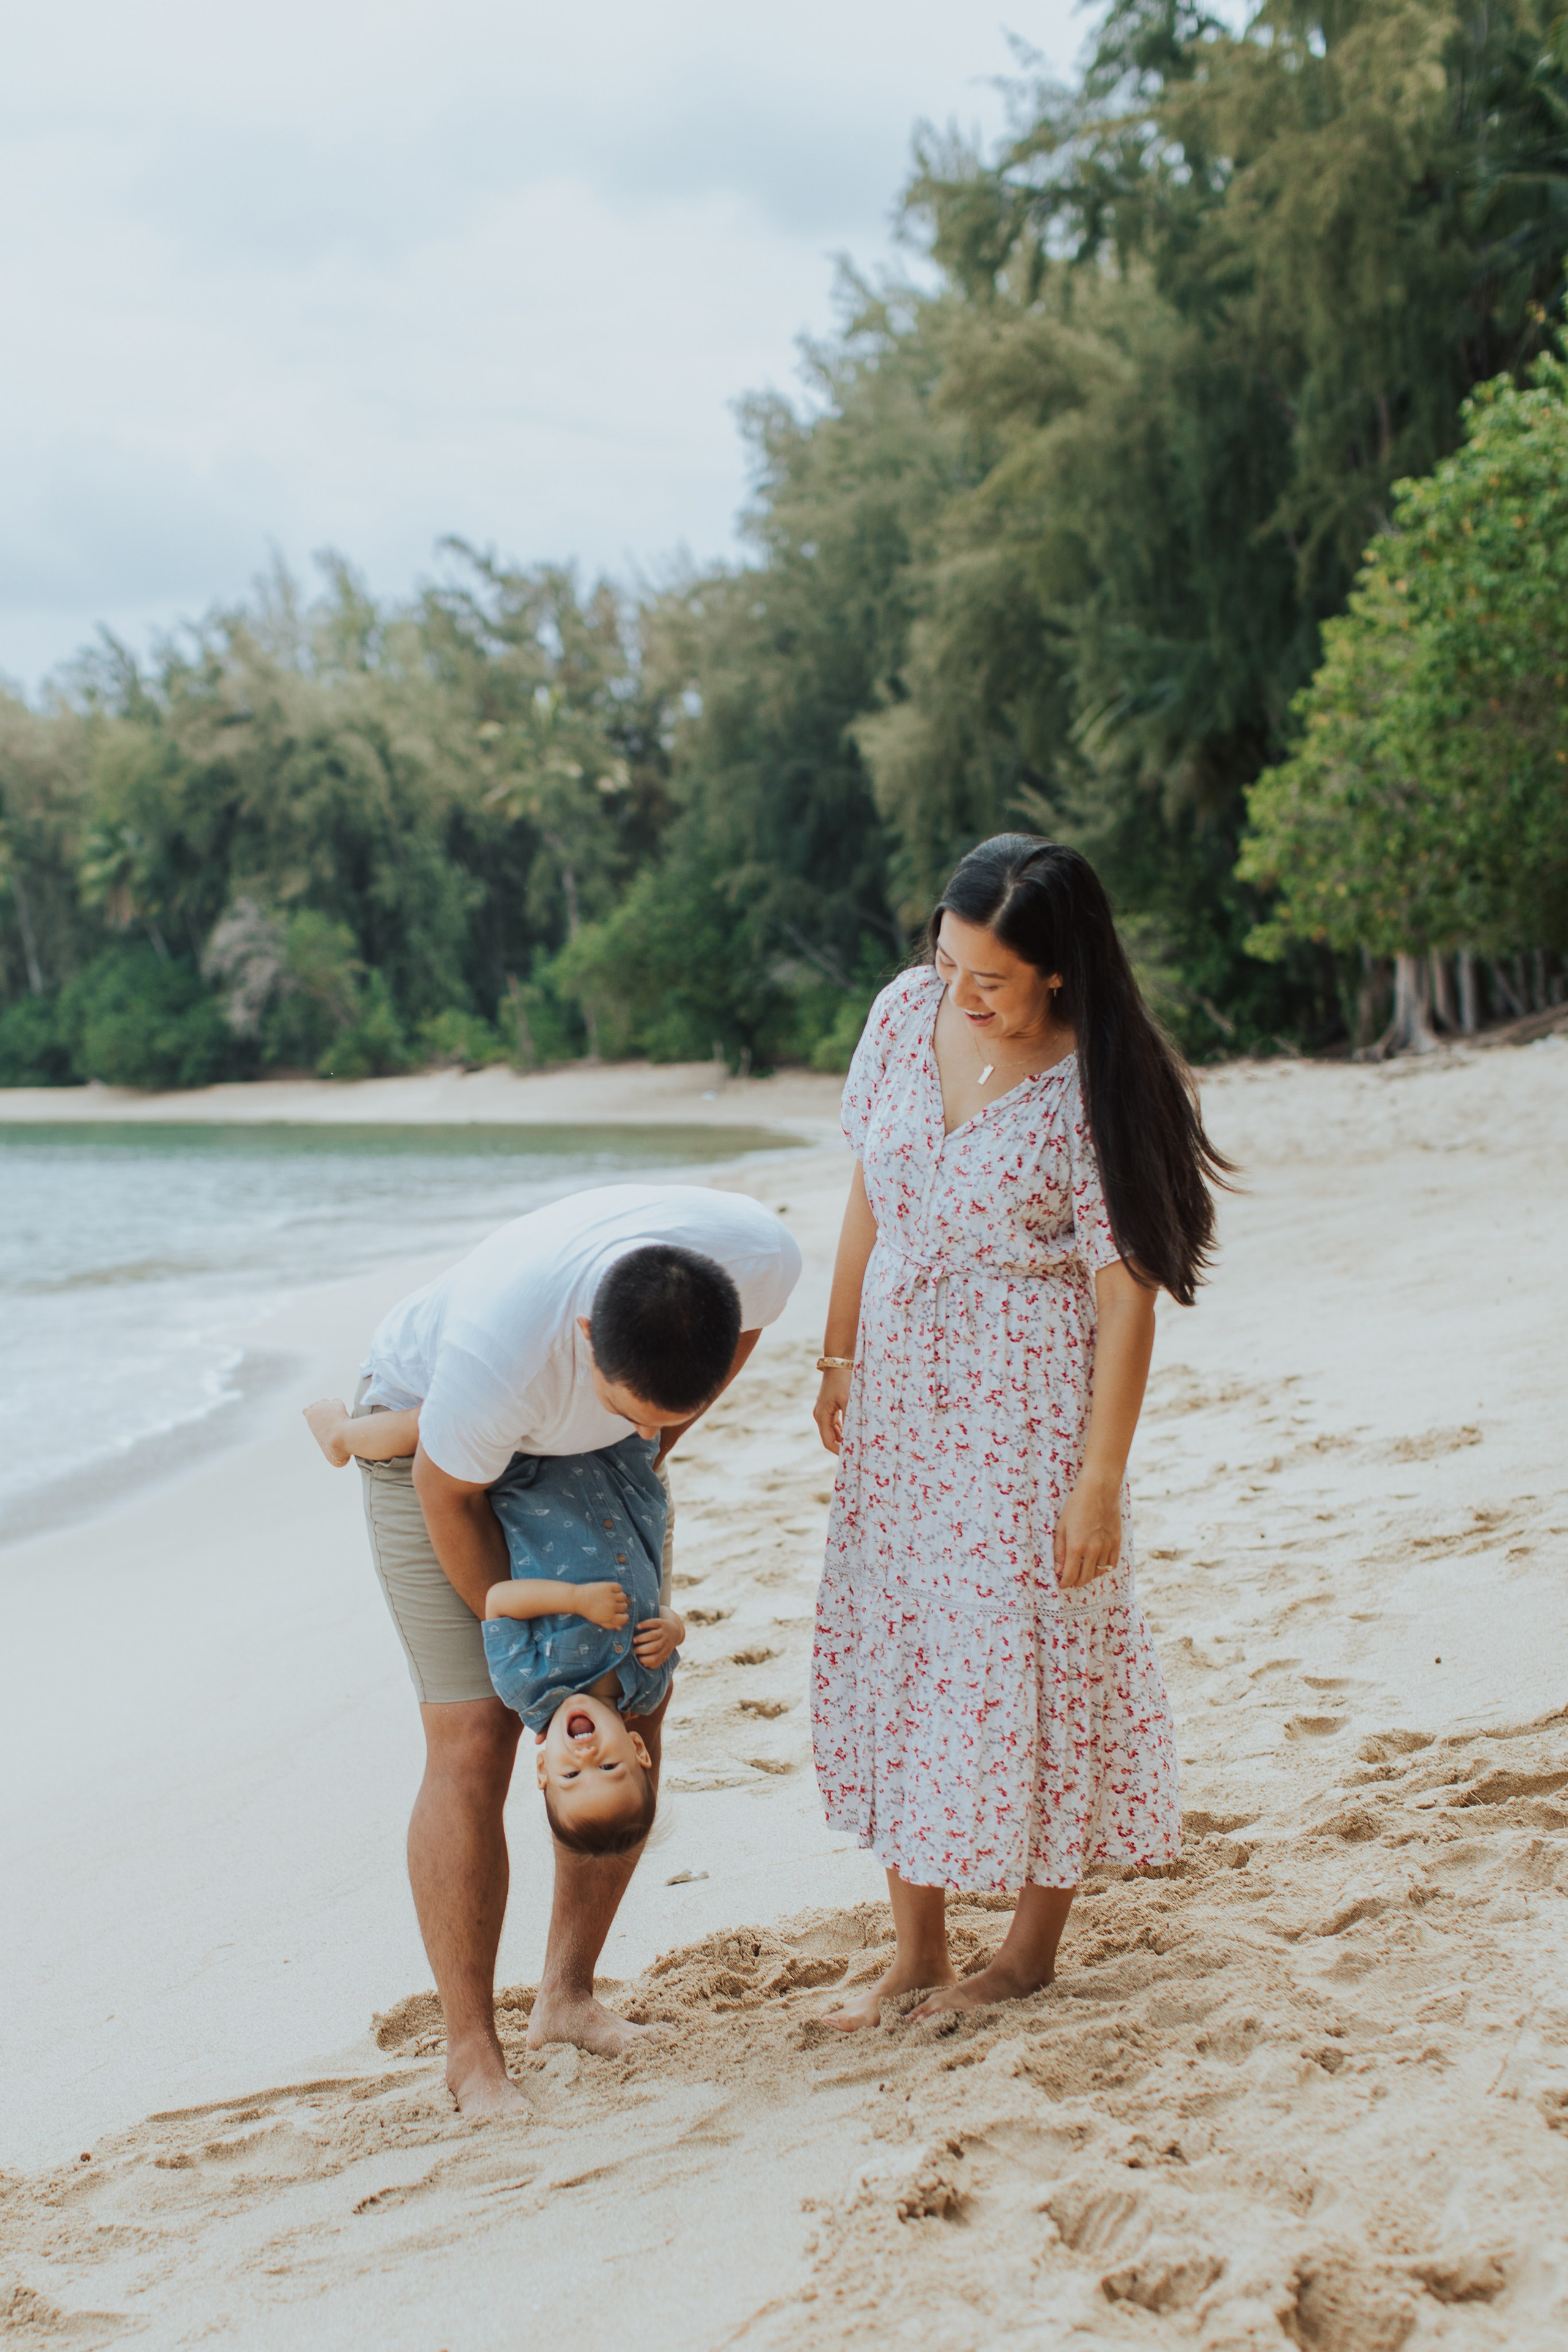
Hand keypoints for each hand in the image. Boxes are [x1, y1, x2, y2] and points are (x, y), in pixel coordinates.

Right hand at [303, 1398, 351, 1466]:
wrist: (342, 1437)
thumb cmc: (335, 1448)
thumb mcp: (331, 1455)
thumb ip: (332, 1454)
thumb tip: (338, 1460)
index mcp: (310, 1418)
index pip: (306, 1411)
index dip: (311, 1413)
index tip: (318, 1419)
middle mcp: (317, 1409)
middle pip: (317, 1404)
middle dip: (321, 1409)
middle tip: (329, 1417)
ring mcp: (327, 1405)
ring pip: (327, 1401)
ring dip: (330, 1406)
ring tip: (336, 1415)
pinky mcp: (338, 1403)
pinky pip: (338, 1402)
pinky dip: (341, 1407)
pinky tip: (344, 1414)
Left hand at [572, 1581, 630, 1631]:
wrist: (577, 1599)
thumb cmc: (587, 1611)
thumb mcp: (598, 1621)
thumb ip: (610, 1625)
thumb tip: (620, 1627)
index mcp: (610, 1617)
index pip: (625, 1618)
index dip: (623, 1616)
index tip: (619, 1613)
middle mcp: (611, 1607)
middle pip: (624, 1607)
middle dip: (620, 1606)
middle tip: (612, 1604)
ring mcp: (610, 1596)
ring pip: (624, 1597)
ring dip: (619, 1597)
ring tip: (611, 1597)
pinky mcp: (608, 1586)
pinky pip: (619, 1587)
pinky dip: (617, 1588)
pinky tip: (610, 1590)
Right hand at [632, 1609, 682, 1666]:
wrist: (675, 1630)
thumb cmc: (664, 1645)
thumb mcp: (663, 1654)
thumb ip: (655, 1660)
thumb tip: (643, 1665)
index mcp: (665, 1652)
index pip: (655, 1658)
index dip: (645, 1659)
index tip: (637, 1659)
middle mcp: (665, 1642)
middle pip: (654, 1647)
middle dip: (643, 1649)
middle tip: (634, 1650)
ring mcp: (664, 1632)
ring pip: (654, 1635)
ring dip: (642, 1638)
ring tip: (634, 1640)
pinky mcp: (662, 1622)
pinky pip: (654, 1622)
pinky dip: (645, 1624)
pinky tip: (637, 1626)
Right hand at [813, 1366, 852, 1455]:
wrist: (840, 1359)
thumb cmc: (844, 1379)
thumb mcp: (849, 1401)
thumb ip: (851, 1421)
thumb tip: (855, 1439)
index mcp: (821, 1416)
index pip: (828, 1442)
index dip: (839, 1452)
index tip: (853, 1457)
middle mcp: (821, 1414)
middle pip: (830, 1437)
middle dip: (843, 1446)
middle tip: (858, 1453)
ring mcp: (825, 1409)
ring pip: (834, 1430)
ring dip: (844, 1437)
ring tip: (859, 1443)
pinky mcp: (831, 1403)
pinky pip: (837, 1421)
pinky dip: (845, 1428)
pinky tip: (856, 1430)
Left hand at [1054, 1473, 1122, 1588]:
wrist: (1099, 1490)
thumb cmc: (1076, 1506)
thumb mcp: (1061, 1527)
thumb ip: (1060, 1551)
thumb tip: (1059, 1570)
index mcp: (1077, 1547)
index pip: (1070, 1576)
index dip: (1064, 1583)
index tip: (1061, 1583)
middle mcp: (1093, 1550)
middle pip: (1085, 1578)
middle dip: (1076, 1582)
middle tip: (1070, 1579)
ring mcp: (1107, 1547)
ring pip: (1099, 1573)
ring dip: (1089, 1575)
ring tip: (1082, 1571)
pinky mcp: (1117, 1542)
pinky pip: (1112, 1564)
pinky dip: (1104, 1568)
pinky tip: (1097, 1564)